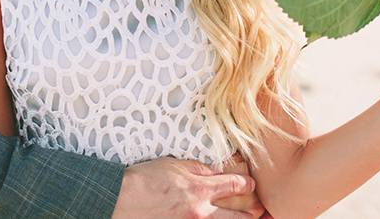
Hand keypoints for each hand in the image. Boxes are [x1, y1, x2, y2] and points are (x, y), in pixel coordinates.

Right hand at [113, 156, 260, 218]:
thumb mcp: (173, 165)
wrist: (121, 200)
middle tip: (258, 208)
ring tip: (248, 218)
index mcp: (200, 189)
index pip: (235, 185)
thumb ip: (199, 168)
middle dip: (252, 211)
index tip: (252, 184)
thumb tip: (218, 171)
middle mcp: (201, 212)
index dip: (247, 184)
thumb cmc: (144, 180)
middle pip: (239, 216)